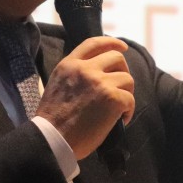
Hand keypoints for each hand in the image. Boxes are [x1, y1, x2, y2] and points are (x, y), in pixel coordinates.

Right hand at [38, 36, 135, 159]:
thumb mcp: (57, 85)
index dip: (111, 43)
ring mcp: (100, 82)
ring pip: (127, 79)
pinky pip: (130, 99)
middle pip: (116, 58)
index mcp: (69, 65)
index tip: (122, 47)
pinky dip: (128, 111)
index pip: (94, 43)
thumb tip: (97, 74)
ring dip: (126, 93)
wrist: (52, 139)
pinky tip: (120, 120)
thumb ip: (74, 75)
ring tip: (118, 108)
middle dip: (123, 71)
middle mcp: (85, 69)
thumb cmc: (53, 121)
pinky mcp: (112, 99)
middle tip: (121, 87)